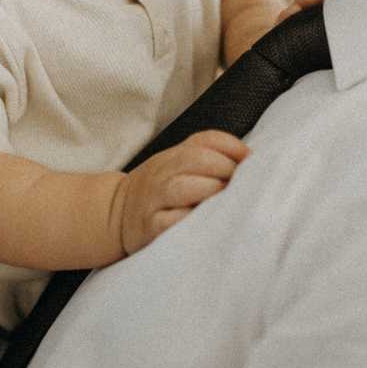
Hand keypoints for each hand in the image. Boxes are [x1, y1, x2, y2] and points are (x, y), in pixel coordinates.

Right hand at [118, 130, 249, 254]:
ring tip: (227, 204)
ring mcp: (155, 199)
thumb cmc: (160, 189)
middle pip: (197, 159)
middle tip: (242, 187)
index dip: (232, 147)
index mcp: (174, 155)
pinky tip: (206, 223)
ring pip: (184, 188)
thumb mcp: (177, 164)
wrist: (115, 213)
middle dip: (226, 170)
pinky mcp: (151, 227)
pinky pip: (173, 221)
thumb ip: (209, 156)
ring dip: (211, 193)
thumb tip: (251, 160)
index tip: (250, 162)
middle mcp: (163, 172)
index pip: (206, 140)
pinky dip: (191, 220)